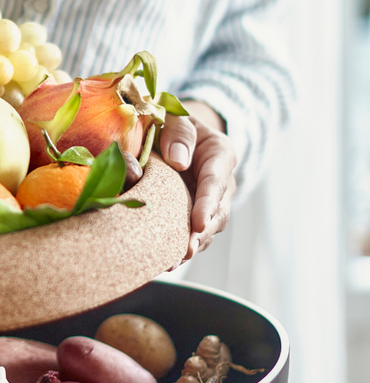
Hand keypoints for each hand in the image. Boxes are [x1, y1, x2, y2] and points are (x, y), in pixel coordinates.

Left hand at [159, 104, 236, 266]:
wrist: (174, 134)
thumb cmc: (173, 122)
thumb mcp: (176, 116)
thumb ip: (178, 132)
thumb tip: (178, 161)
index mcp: (219, 155)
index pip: (216, 182)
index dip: (208, 204)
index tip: (198, 223)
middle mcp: (220, 182)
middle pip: (217, 212)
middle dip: (202, 233)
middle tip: (187, 250)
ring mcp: (209, 202)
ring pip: (207, 228)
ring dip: (192, 246)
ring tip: (172, 262)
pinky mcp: (195, 215)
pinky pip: (192, 234)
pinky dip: (180, 249)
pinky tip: (165, 263)